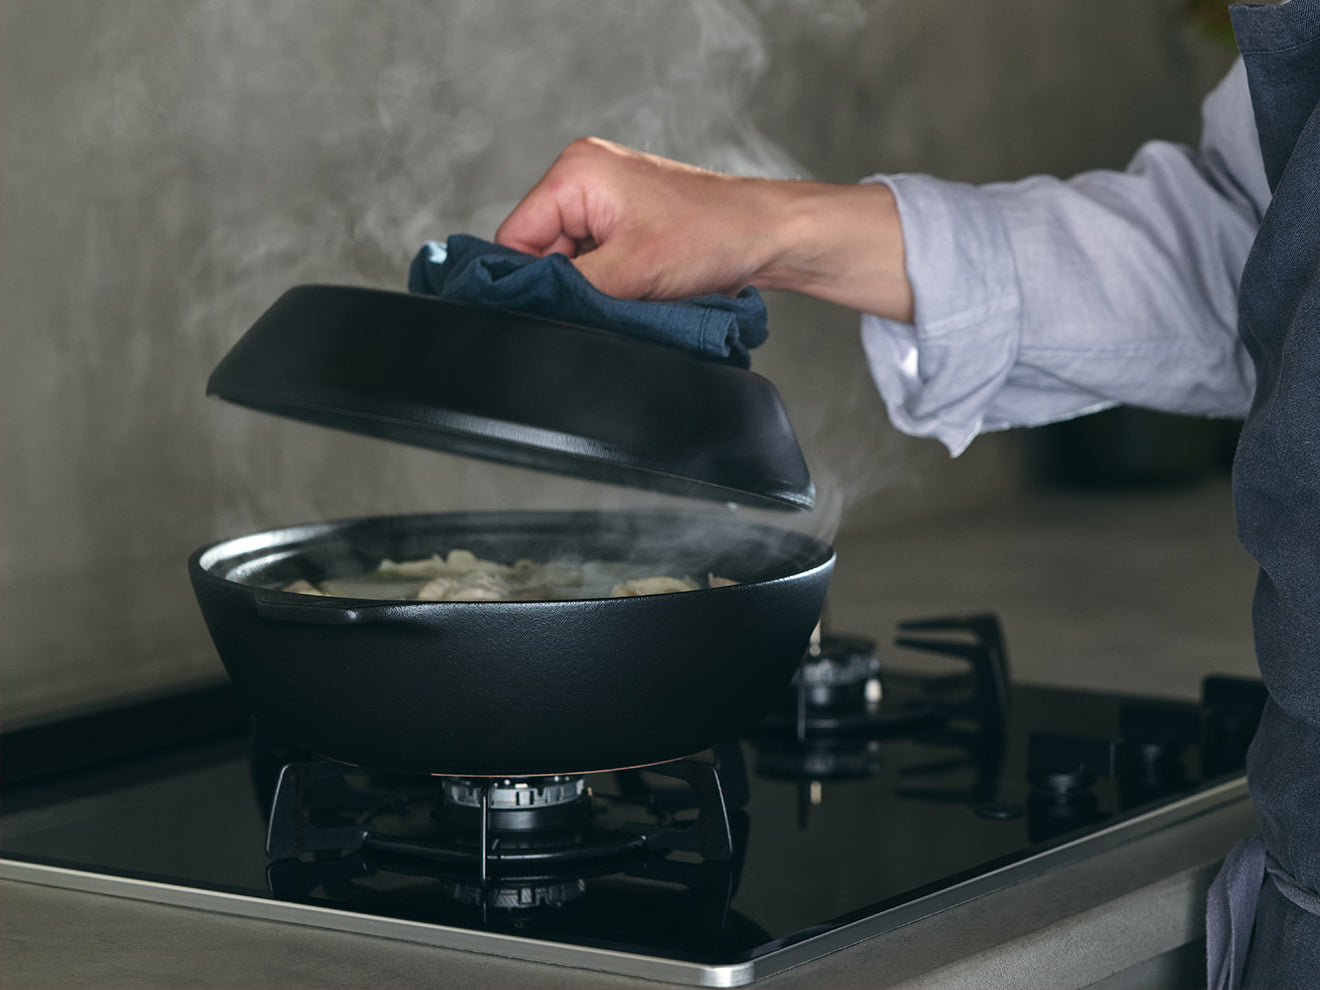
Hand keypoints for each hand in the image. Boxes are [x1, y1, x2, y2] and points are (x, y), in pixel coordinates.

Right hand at [495, 137, 914, 320]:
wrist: (769, 235)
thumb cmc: (715, 236)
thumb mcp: (632, 272)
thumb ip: (572, 289)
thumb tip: (531, 309)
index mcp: (575, 171)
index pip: (514, 239)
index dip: (528, 283)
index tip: (556, 312)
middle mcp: (583, 174)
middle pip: (539, 250)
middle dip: (568, 284)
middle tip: (607, 301)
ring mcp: (603, 196)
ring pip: (568, 260)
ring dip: (593, 285)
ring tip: (632, 290)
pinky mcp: (622, 217)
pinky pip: (594, 258)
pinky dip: (610, 281)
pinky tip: (638, 286)